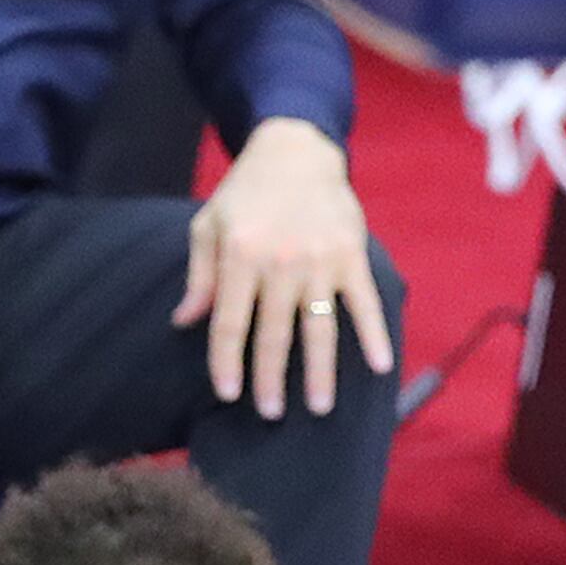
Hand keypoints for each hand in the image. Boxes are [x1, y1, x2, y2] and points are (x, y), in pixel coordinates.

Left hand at [174, 120, 393, 419]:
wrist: (295, 150)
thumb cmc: (245, 191)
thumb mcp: (209, 225)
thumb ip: (200, 276)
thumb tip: (185, 322)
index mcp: (240, 255)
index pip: (229, 323)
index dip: (226, 362)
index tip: (229, 394)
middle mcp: (280, 261)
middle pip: (273, 334)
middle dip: (270, 379)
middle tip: (270, 415)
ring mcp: (320, 260)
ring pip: (319, 328)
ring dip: (320, 372)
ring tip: (319, 407)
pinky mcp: (351, 254)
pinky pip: (364, 302)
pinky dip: (373, 334)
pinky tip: (380, 366)